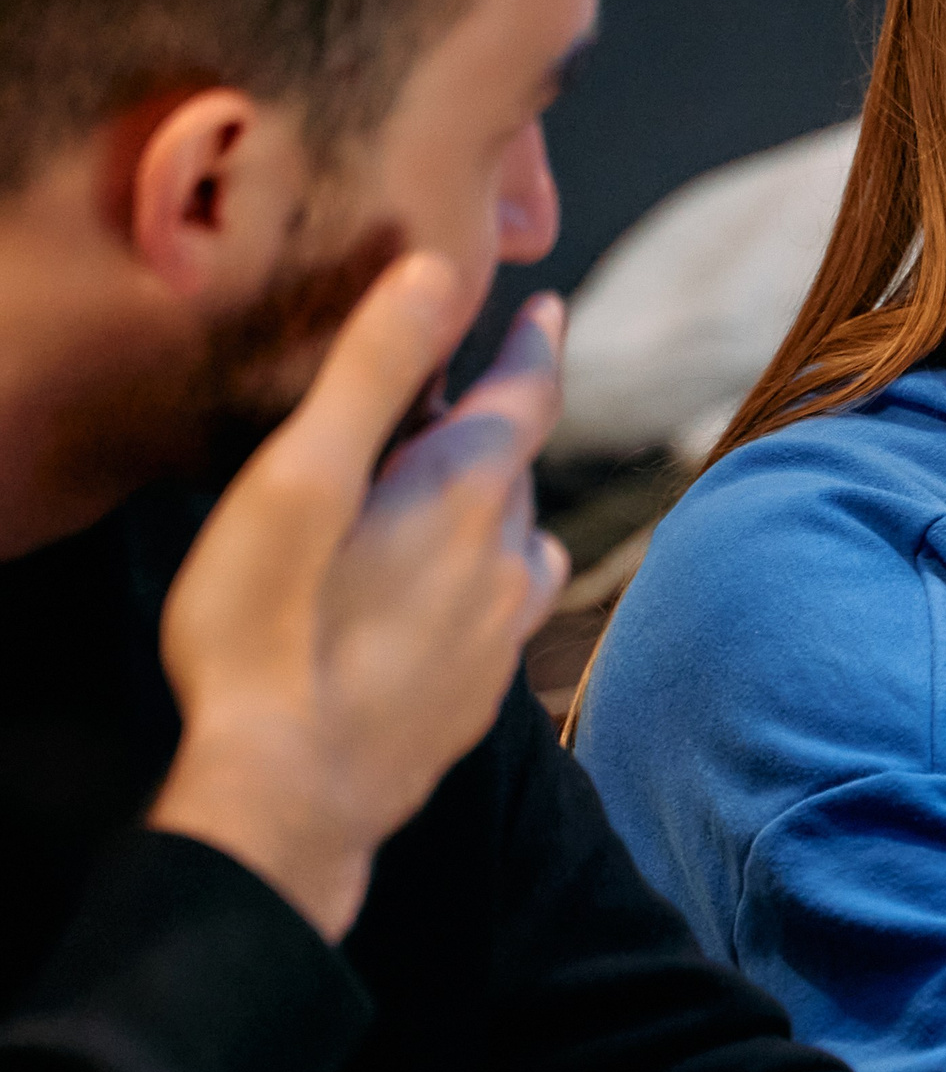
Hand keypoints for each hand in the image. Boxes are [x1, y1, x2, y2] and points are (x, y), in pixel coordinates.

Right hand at [150, 257, 568, 939]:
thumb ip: (375, 373)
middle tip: (434, 408)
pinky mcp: (476, 697)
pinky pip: (490, 613)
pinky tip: (417, 600)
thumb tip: (438, 273)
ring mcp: (499, 637)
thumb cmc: (270, 629)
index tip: (548, 312)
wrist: (287, 798)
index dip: (535, 346)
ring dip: (480, 512)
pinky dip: (467, 583)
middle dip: (483, 432)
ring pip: (510, 545)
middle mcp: (508, 560)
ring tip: (426, 502)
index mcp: (470, 494)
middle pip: (513, 471)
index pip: (529, 396)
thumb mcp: (303, 476)